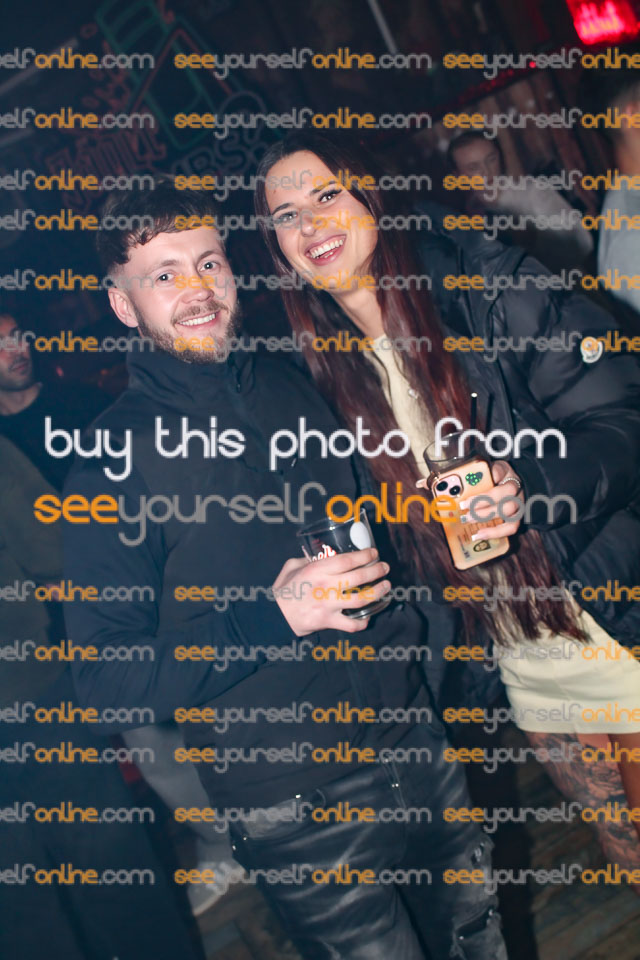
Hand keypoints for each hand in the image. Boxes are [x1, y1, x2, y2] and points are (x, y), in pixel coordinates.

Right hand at [273, 548, 390, 635]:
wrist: (274, 616)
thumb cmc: (283, 590)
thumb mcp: (291, 567)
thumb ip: (306, 560)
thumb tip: (319, 556)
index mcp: (317, 569)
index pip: (347, 560)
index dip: (364, 555)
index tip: (374, 553)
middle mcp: (326, 586)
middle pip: (359, 576)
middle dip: (376, 570)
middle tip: (385, 568)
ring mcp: (329, 605)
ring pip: (361, 598)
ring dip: (377, 592)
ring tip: (386, 587)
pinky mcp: (328, 621)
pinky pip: (350, 624)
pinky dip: (361, 622)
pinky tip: (367, 617)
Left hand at [460, 460, 523, 541]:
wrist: (517, 487)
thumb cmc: (499, 479)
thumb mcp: (493, 470)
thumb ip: (482, 472)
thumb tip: (470, 477)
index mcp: (508, 475)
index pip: (498, 474)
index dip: (485, 481)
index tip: (471, 487)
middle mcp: (516, 490)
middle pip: (502, 495)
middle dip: (481, 502)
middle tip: (463, 506)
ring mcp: (519, 505)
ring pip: (507, 511)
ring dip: (485, 516)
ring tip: (468, 519)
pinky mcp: (518, 519)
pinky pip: (510, 528)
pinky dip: (494, 533)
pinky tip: (478, 535)